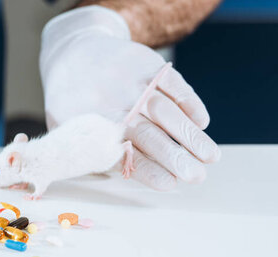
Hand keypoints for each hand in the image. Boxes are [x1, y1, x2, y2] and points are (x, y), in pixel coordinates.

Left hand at [40, 7, 219, 190]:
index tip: (170, 184)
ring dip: (190, 135)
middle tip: (196, 176)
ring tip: (211, 157)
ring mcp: (133, 84)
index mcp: (93, 128)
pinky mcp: (148, 65)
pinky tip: (202, 123)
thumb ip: (87, 152)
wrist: (72, 51)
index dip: (149, 170)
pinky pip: (173, 85)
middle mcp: (115, 106)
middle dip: (175, 157)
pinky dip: (190, 103)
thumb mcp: (66, 128)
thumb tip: (111, 179)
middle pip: (148, 135)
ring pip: (166, 112)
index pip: (124, 155)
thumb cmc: (71, 100)